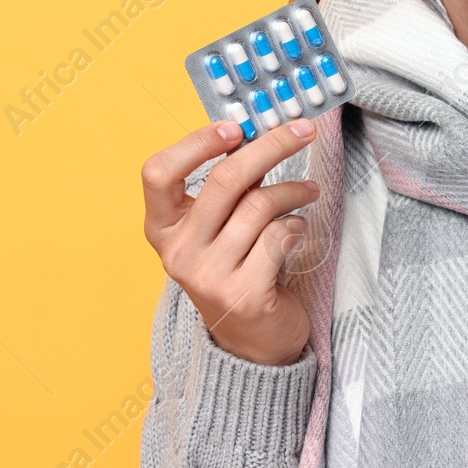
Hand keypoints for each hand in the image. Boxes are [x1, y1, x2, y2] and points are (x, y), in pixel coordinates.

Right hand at [141, 118, 318, 366]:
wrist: (251, 342)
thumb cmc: (236, 268)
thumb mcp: (217, 227)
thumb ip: (228, 187)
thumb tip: (260, 131)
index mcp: (162, 227)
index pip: (159, 172)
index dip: (196, 143)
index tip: (235, 126)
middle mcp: (178, 251)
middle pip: (224, 180)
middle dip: (272, 146)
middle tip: (303, 130)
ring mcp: (208, 276)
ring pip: (260, 206)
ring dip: (294, 191)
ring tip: (308, 191)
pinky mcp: (243, 294)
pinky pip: (280, 236)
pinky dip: (297, 225)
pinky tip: (298, 231)